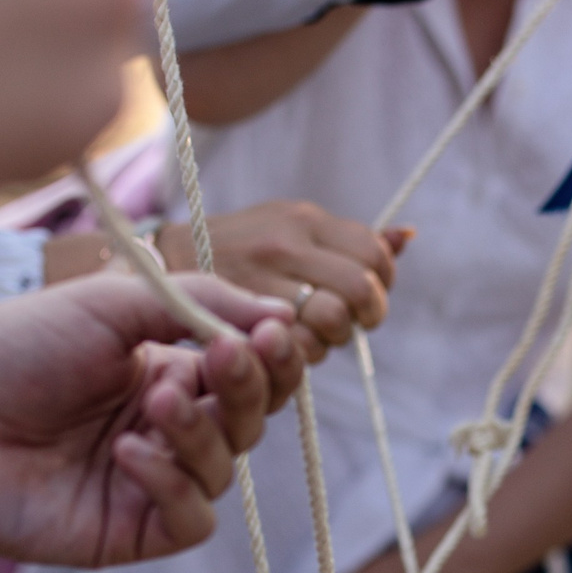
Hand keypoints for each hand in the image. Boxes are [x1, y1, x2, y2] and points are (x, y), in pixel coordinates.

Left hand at [0, 273, 306, 568]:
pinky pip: (191, 519)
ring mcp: (148, 481)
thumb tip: (285, 315)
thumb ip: (199, 304)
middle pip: (249, 418)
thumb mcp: (111, 305)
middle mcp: (162, 425)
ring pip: (224, 467)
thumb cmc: (12, 351)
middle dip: (248, 386)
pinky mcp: (130, 530)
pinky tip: (129, 455)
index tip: (272, 332)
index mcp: (162, 367)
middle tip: (226, 357)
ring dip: (201, 430)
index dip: (269, 354)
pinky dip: (173, 484)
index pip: (247, 370)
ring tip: (154, 403)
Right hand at [159, 203, 407, 356]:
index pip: (374, 253)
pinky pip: (298, 347)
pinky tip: (287, 343)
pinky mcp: (245, 315)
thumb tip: (407, 238)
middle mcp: (286, 244)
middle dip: (366, 315)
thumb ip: (350, 240)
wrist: (165, 265)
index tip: (368, 296)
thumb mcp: (291, 228)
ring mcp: (264, 280)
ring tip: (312, 331)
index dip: (382, 282)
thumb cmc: (241, 250)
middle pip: (360, 290)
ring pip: (332, 321)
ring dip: (331, 338)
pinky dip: (301, 354)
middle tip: (351, 322)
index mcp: (305, 219)